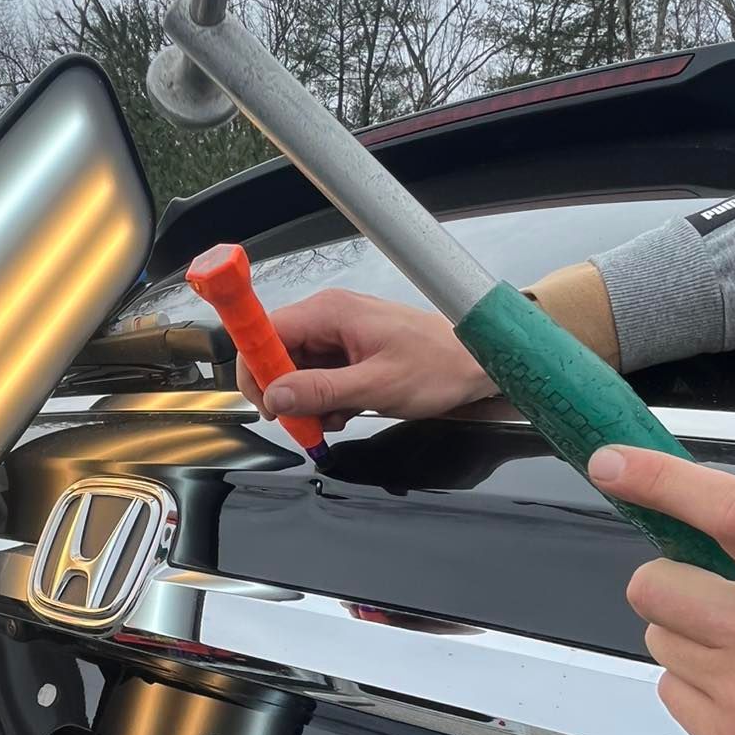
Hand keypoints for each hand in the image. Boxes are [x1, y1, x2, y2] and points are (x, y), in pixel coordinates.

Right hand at [235, 288, 495, 429]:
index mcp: (330, 312)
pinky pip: (319, 378)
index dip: (256, 367)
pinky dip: (325, 401)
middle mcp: (329, 317)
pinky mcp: (350, 353)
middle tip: (303, 423)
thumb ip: (322, 391)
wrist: (478, 365)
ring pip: (298, 371)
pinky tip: (346, 413)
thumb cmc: (438, 367)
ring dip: (308, 402)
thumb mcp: (377, 385)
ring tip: (335, 419)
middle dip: (285, 392)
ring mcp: (339, 335)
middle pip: (278, 353)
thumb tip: (275, 397)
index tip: (263, 403)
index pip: (266, 331)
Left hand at [589, 445, 734, 734]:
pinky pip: (670, 689)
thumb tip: (717, 519)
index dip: (663, 480)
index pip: (730, 511)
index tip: (616, 462)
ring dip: (688, 638)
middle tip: (708, 595)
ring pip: (659, 638)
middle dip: (668, 583)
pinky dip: (697, 687)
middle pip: (654, 584)